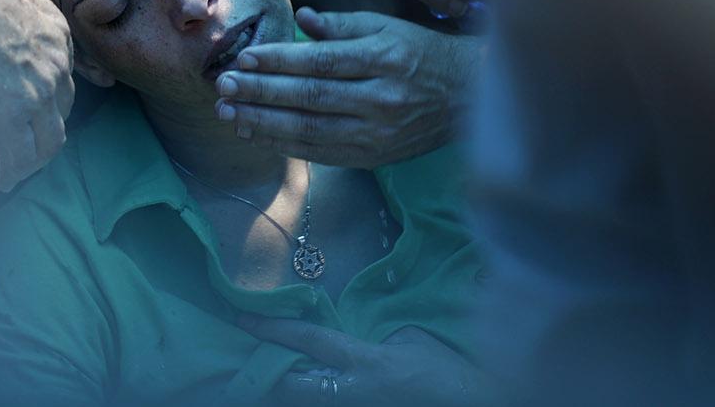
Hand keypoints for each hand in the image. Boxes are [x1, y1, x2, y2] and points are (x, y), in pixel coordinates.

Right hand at [0, 0, 74, 191]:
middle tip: (30, 140)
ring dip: (34, 159)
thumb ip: (5, 18)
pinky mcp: (11, 120)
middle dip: (47, 127)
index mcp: (55, 31)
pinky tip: (1, 180)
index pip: (62, 71)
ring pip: (48, 141)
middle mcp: (55, 65)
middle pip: (61, 108)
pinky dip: (11, 174)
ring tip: (17, 169)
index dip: (49, 93)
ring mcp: (37, 95)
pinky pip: (19, 158)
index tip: (37, 106)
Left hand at [214, 8, 478, 166]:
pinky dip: (285, 144)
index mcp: (384, 58)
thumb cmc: (420, 53)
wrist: (467, 96)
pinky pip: (321, 152)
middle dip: (261, 93)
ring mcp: (378, 133)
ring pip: (311, 130)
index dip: (279, 62)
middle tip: (223, 88)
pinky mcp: (374, 157)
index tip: (244, 59)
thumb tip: (300, 17)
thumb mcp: (386, 27)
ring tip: (228, 114)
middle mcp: (381, 98)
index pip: (322, 62)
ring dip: (264, 124)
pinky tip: (256, 133)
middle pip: (311, 97)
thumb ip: (340, 24)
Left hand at [240, 314, 489, 405]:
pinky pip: (326, 403)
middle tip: (237, 359)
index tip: (241, 318)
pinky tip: (296, 387)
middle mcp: (353, 392)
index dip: (273, 328)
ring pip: (306, 401)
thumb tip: (353, 331)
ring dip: (284, 389)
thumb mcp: (412, 341)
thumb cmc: (448, 371)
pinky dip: (310, 396)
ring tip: (258, 375)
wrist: (477, 403)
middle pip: (292, 386)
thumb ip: (376, 336)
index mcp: (366, 362)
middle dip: (263, 373)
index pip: (309, 340)